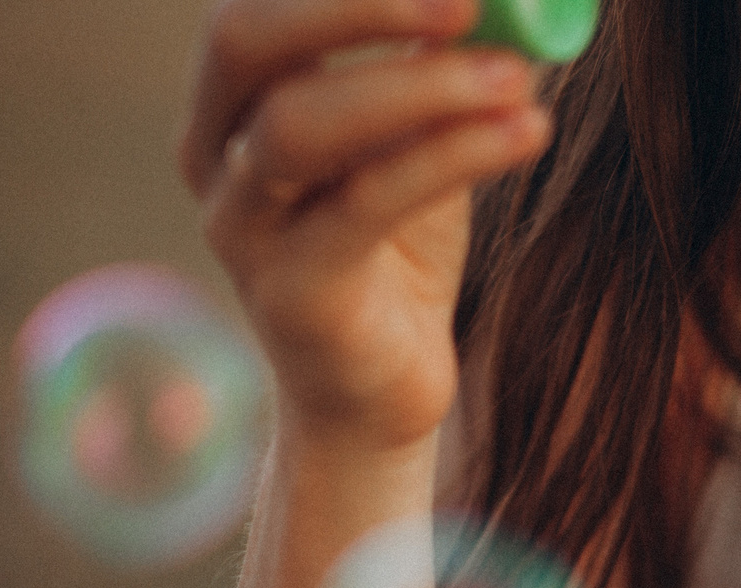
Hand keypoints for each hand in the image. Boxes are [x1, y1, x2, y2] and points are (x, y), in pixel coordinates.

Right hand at [182, 0, 552, 452]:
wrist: (379, 396)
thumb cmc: (396, 255)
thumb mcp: (415, 141)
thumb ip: (433, 67)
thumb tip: (505, 1)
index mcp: (233, 100)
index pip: (257, 3)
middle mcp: (215, 153)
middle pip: (246, 41)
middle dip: (357, 5)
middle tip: (470, 1)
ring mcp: (241, 225)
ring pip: (303, 125)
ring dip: (421, 88)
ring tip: (520, 79)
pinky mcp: (291, 291)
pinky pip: (365, 201)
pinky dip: (450, 156)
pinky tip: (525, 135)